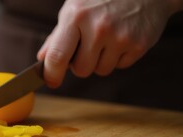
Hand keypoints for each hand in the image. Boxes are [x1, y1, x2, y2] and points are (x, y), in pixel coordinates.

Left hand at [37, 0, 178, 87]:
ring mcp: (121, 36)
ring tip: (108, 37)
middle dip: (81, 63)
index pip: (57, 56)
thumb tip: (43, 58)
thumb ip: (58, 35)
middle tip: (88, 45)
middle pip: (81, 70)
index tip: (50, 81)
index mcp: (76, 15)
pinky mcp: (139, 44)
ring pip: (101, 70)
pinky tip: (122, 36)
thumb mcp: (75, 8)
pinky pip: (120, 66)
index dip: (52, 74)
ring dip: (101, 60)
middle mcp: (98, 27)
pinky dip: (119, 56)